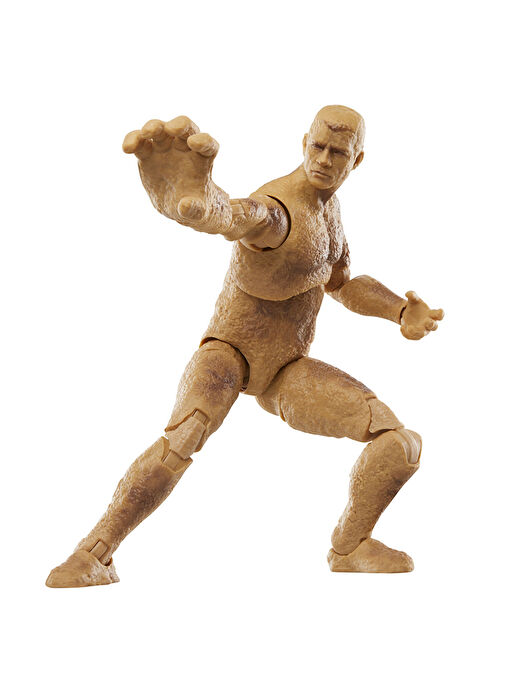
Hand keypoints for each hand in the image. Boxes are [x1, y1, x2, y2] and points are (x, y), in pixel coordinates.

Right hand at [123, 116, 230, 233]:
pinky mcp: (148, 153)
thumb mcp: (198, 214)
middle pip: (185, 129)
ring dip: (153, 127)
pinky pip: (140, 142)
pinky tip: (127, 149)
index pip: (207, 145)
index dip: (204, 141)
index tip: (196, 143)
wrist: (177, 207)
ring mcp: (166, 148)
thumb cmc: (195, 207)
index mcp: (203, 160)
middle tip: (171, 129)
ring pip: (160, 130)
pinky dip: (133, 140)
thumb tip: (185, 206)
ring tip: (145, 134)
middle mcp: (185, 148)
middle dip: (179, 125)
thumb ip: (195, 210)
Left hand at [400, 291, 443, 339]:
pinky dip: (407, 333)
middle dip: (431, 324)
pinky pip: (412, 337)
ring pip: (422, 334)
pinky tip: (402, 327)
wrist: (408, 315)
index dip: (441, 314)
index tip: (440, 310)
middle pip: (434, 327)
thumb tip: (408, 293)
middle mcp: (428, 324)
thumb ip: (412, 295)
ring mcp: (423, 331)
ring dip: (417, 331)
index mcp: (431, 315)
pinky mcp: (415, 335)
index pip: (439, 315)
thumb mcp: (413, 300)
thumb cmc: (415, 307)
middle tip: (427, 321)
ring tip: (409, 327)